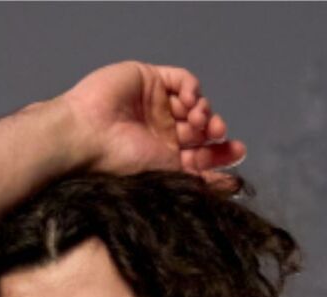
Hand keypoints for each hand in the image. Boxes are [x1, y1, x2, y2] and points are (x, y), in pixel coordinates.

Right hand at [60, 63, 246, 190]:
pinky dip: (192, 89)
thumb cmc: (121, 164)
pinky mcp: (150, 79)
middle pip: (201, 129)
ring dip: (204, 111)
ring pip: (194, 103)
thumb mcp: (167, 177)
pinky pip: (181, 80)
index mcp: (163, 159)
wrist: (88, 137)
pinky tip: (191, 101)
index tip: (238, 153)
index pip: (201, 155)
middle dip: (215, 132)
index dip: (221, 154)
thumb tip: (234, 186)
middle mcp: (161, 132)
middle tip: (219, 134)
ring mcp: (156, 105)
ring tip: (201, 120)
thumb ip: (200, 180)